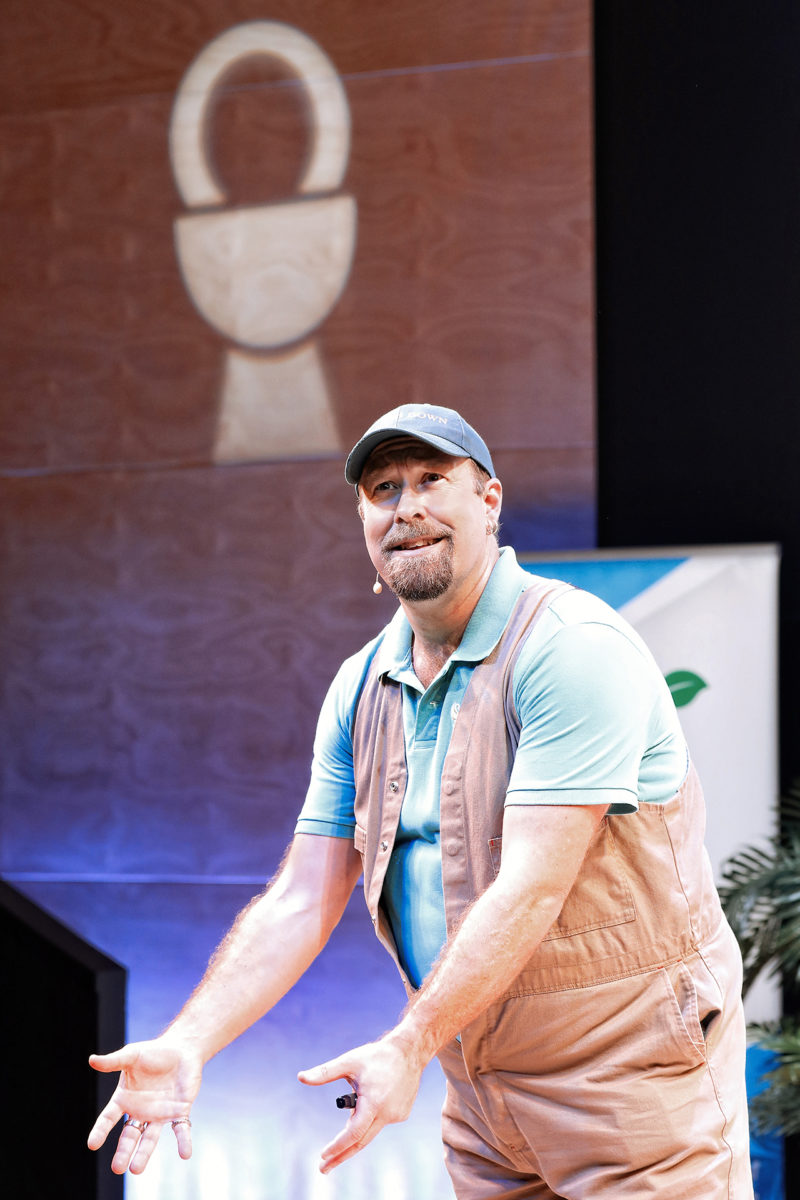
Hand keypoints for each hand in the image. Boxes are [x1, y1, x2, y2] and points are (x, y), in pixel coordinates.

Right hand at [87, 1036, 202, 1174]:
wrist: (182, 1049)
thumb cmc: (154, 1052)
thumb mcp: (132, 1055)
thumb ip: (113, 1061)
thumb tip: (91, 1060)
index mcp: (124, 1099)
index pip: (108, 1118)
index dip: (100, 1131)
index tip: (92, 1144)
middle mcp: (140, 1112)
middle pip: (129, 1135)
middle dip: (123, 1152)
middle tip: (117, 1168)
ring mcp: (159, 1114)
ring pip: (150, 1138)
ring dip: (144, 1154)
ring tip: (136, 1170)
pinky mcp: (179, 1112)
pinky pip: (181, 1129)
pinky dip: (183, 1141)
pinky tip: (185, 1153)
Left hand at [298, 1033, 424, 1172]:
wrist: (409, 1051)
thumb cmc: (377, 1056)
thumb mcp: (349, 1061)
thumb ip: (325, 1072)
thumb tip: (301, 1077)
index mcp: (373, 1102)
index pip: (353, 1134)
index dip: (337, 1147)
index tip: (323, 1156)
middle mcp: (387, 1113)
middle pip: (361, 1142)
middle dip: (341, 1155)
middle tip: (323, 1168)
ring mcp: (397, 1115)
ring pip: (371, 1130)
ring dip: (356, 1130)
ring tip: (358, 1097)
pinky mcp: (402, 1114)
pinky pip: (381, 1121)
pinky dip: (371, 1118)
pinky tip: (373, 1099)